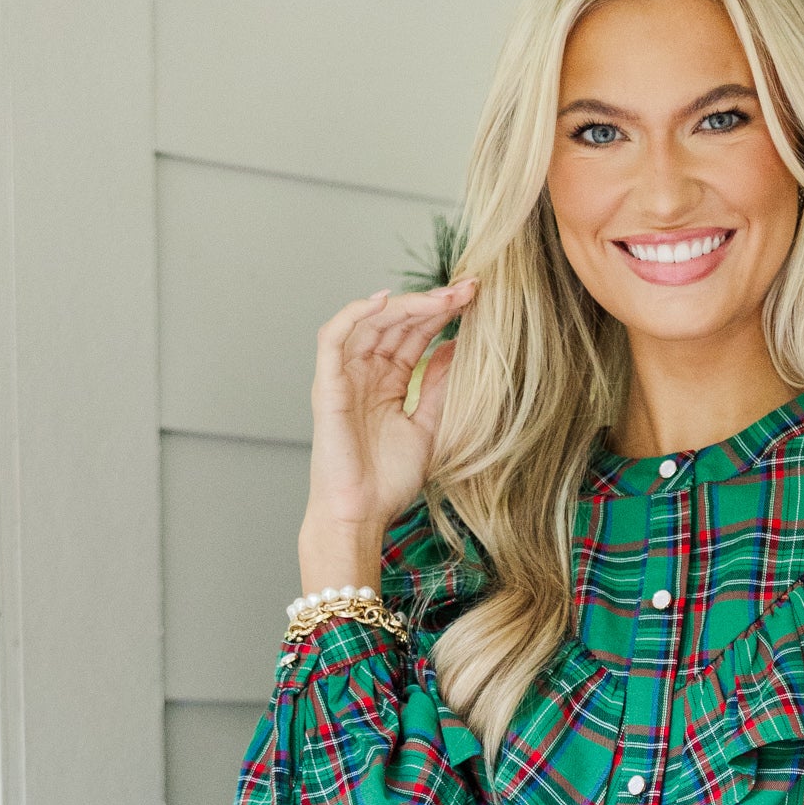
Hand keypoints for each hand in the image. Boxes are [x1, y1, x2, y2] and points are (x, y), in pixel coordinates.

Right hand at [297, 280, 477, 591]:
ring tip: (442, 296)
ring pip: (371, 322)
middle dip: (432, 303)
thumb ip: (438, 388)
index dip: (443, 314)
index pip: (415, 334)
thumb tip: (458, 348)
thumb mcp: (427, 427)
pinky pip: (334, 337)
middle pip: (397, 322)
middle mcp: (365, 372)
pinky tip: (384, 300)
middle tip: (468, 289)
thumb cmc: (388, 482)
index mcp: (387, 381)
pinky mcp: (327, 384)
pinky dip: (355, 313)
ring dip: (406, 304)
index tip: (476, 299)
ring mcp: (345, 376)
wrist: (360, 515)